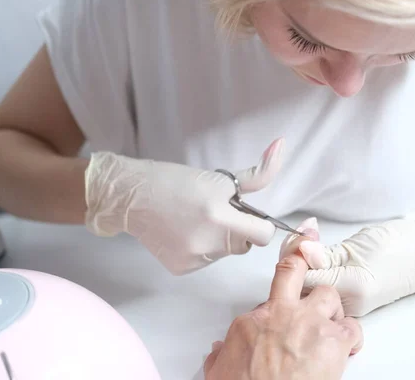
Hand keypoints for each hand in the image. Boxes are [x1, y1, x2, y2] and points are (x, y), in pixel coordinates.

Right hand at [85, 139, 284, 274]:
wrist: (133, 196)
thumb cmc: (176, 181)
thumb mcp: (220, 178)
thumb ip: (257, 174)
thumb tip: (281, 146)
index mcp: (221, 218)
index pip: (264, 235)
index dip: (259, 224)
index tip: (246, 215)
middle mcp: (209, 243)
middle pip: (244, 246)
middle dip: (237, 231)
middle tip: (215, 213)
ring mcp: (195, 259)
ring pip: (224, 254)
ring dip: (218, 241)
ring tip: (195, 221)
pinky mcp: (182, 269)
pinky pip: (205, 261)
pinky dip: (200, 249)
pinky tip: (183, 233)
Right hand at [203, 251, 362, 379]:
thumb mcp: (220, 368)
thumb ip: (223, 352)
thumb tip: (220, 349)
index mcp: (255, 319)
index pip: (274, 282)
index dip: (293, 253)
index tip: (304, 237)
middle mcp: (283, 313)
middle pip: (302, 273)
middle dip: (310, 272)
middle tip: (316, 279)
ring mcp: (310, 324)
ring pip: (330, 296)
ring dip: (331, 310)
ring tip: (329, 329)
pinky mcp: (333, 342)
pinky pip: (352, 329)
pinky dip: (351, 336)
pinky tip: (345, 349)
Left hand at [280, 209, 414, 316]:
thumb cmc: (401, 246)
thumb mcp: (359, 245)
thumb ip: (327, 253)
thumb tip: (303, 251)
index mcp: (351, 290)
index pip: (305, 278)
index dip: (295, 253)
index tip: (299, 232)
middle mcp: (348, 303)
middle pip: (303, 285)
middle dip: (294, 258)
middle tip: (304, 232)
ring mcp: (348, 303)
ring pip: (311, 286)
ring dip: (303, 262)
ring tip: (309, 236)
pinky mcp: (349, 297)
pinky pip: (323, 284)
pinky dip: (315, 267)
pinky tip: (316, 251)